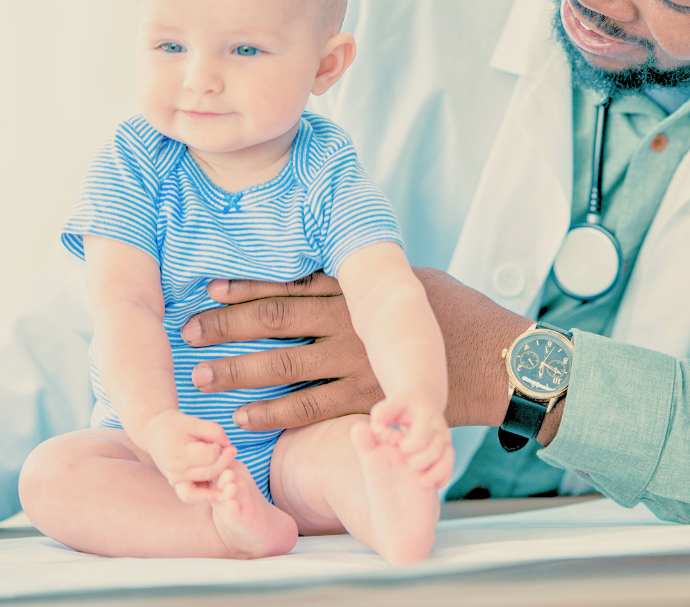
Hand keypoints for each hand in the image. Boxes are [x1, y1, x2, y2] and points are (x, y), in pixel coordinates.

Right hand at [141, 411, 237, 503]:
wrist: (154, 432)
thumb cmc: (175, 425)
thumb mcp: (194, 422)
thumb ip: (214, 431)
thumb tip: (228, 445)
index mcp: (179, 453)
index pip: (210, 456)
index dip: (219, 447)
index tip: (218, 440)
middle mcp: (176, 471)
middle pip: (210, 472)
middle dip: (225, 461)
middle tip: (233, 450)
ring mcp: (175, 481)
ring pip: (204, 487)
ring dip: (219, 480)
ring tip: (229, 472)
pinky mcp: (177, 485)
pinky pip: (193, 495)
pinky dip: (206, 493)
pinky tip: (219, 488)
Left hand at [181, 268, 530, 432]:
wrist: (500, 359)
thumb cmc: (461, 314)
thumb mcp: (415, 281)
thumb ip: (371, 281)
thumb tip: (339, 273)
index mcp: (360, 287)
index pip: (291, 283)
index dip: (247, 286)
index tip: (210, 288)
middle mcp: (351, 322)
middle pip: (275, 320)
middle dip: (227, 326)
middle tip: (188, 330)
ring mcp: (357, 362)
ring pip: (283, 363)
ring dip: (238, 370)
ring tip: (201, 376)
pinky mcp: (368, 400)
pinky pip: (310, 408)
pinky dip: (273, 413)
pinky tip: (243, 416)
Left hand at [369, 391, 454, 488]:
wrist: (421, 403)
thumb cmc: (400, 408)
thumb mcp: (390, 407)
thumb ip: (381, 415)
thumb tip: (375, 427)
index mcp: (424, 415)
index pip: (421, 436)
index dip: (409, 446)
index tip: (398, 447)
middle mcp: (438, 427)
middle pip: (436, 449)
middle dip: (421, 461)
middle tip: (407, 464)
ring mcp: (444, 439)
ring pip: (447, 458)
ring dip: (435, 473)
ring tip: (420, 481)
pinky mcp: (446, 449)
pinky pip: (450, 465)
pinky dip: (442, 477)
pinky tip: (430, 484)